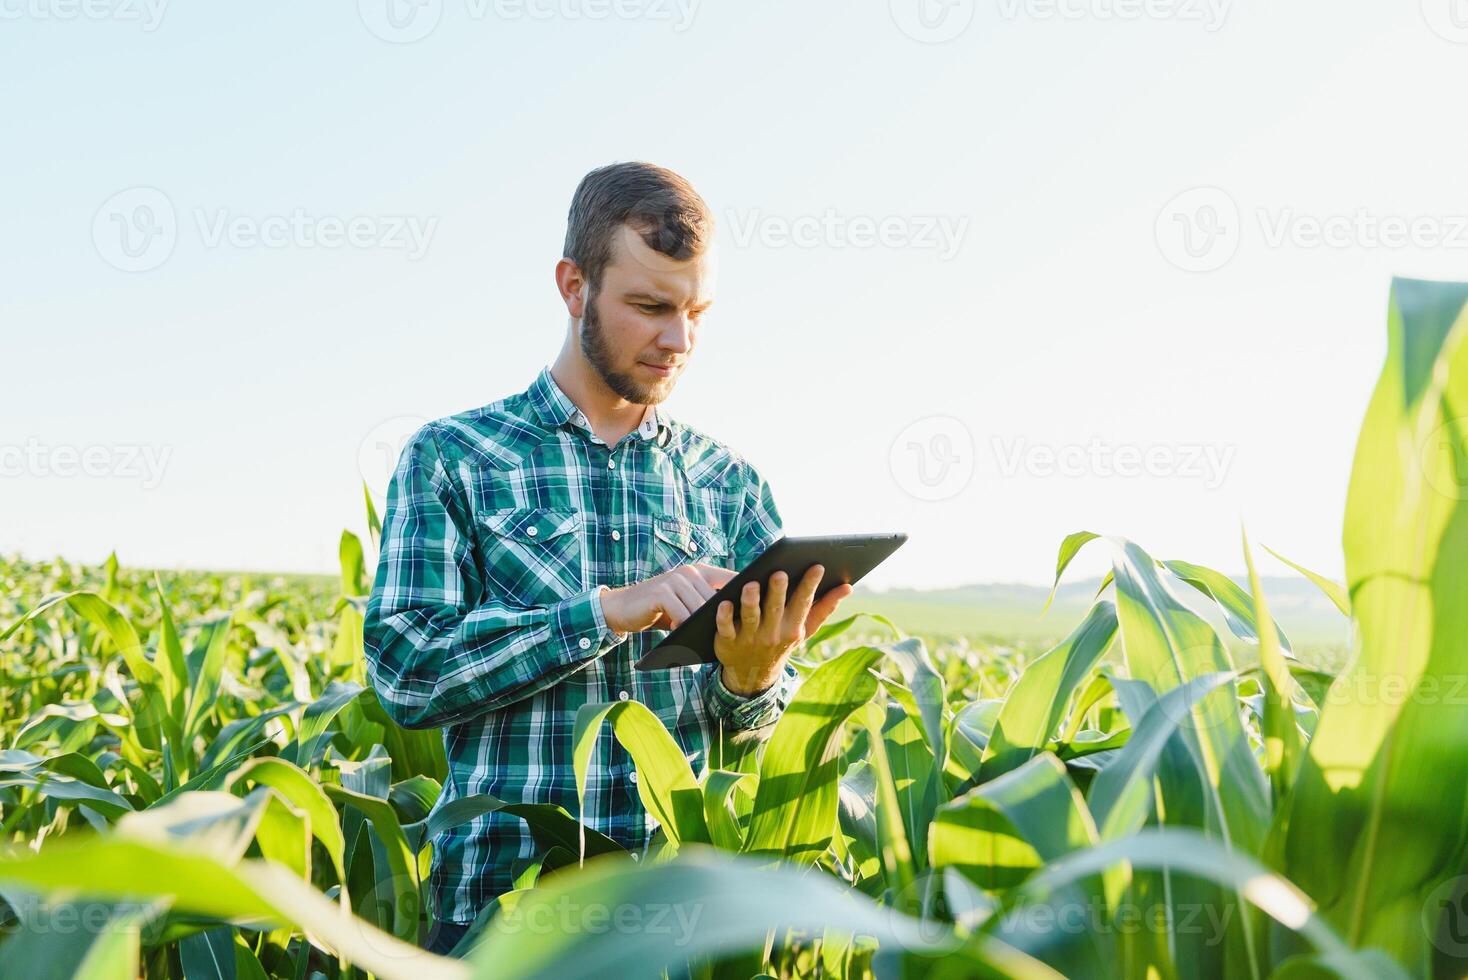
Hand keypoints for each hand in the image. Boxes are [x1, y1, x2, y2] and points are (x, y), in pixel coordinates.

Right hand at [599, 562, 736, 634]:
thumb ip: (706, 605)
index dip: (748, 591)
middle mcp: (690, 572)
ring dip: (704, 626)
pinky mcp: (661, 592)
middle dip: (725, 618)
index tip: (764, 605)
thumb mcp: (686, 605)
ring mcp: (675, 580)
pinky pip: (682, 613)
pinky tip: (683, 635)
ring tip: (709, 640)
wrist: (622, 608)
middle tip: (732, 636)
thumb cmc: (660, 611)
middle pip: (718, 598)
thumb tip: (739, 620)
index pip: (732, 579)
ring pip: (701, 607)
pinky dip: (684, 626)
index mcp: (701, 572)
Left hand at [713, 564, 853, 695]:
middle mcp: (771, 633)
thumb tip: (848, 588)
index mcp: (792, 627)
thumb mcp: (804, 629)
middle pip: (775, 609)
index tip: (817, 566)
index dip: (810, 585)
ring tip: (751, 584)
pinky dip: (724, 616)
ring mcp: (749, 638)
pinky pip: (725, 628)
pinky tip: (724, 603)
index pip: (802, 603)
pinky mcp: (727, 641)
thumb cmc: (781, 640)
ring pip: (750, 617)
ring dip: (751, 601)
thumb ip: (824, 608)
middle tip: (780, 573)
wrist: (753, 674)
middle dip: (778, 591)